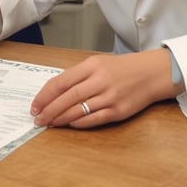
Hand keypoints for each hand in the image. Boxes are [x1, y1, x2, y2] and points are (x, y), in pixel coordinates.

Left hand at [30, 48, 176, 127]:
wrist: (151, 73)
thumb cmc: (122, 68)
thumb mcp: (98, 63)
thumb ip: (79, 75)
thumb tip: (55, 91)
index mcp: (92, 65)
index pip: (62, 81)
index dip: (45, 95)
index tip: (35, 104)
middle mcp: (100, 80)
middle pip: (68, 97)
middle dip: (49, 109)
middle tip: (37, 118)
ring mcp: (110, 96)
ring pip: (79, 110)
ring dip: (61, 118)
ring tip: (49, 123)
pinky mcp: (118, 111)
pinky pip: (94, 119)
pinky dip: (79, 122)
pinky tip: (69, 124)